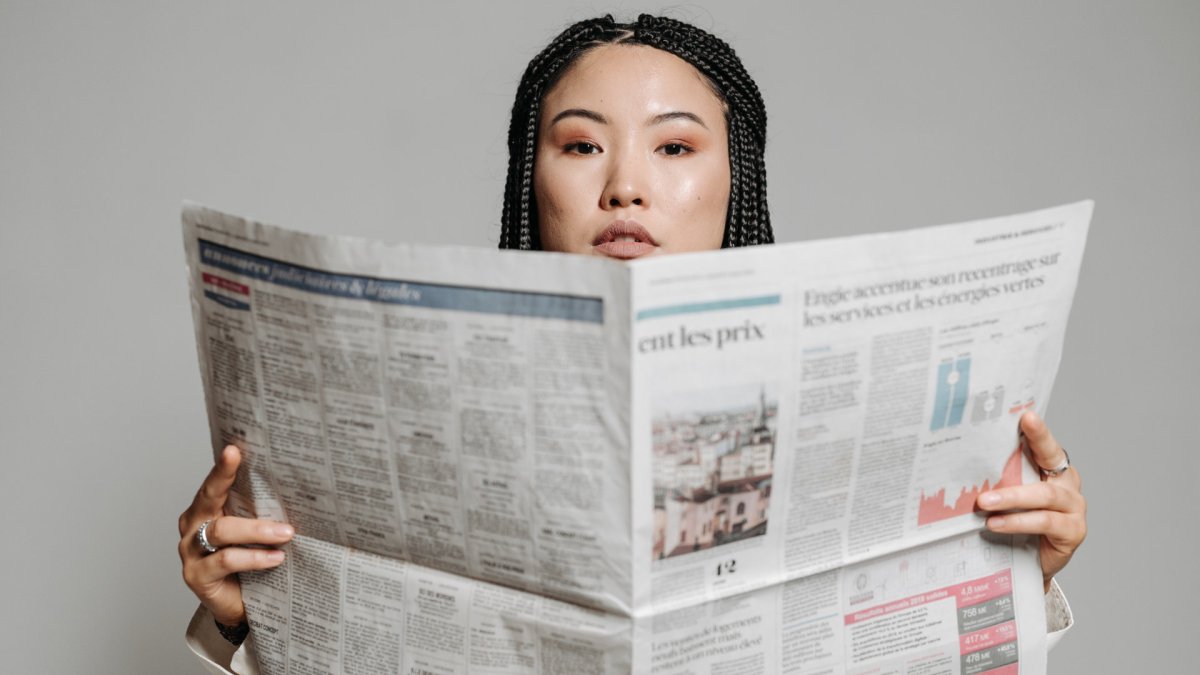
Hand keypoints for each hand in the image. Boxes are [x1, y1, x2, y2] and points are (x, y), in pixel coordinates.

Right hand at [178, 445, 293, 625]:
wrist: (239, 607)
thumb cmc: (248, 563)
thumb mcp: (254, 533)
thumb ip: (259, 512)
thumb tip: (294, 489)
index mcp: (204, 510)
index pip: (213, 484)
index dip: (222, 468)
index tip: (234, 450)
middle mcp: (192, 526)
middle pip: (210, 500)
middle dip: (236, 489)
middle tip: (273, 484)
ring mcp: (191, 552)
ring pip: (222, 530)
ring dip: (257, 530)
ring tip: (286, 533)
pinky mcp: (196, 576)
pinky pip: (226, 560)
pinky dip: (254, 557)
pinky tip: (276, 557)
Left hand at [977, 412, 1086, 591]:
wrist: (1031, 563)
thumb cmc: (1017, 522)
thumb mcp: (1007, 496)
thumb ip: (999, 478)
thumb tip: (961, 462)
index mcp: (1053, 467)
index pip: (1045, 444)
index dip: (1038, 431)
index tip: (1026, 415)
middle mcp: (1068, 482)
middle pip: (1049, 462)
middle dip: (1020, 456)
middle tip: (990, 456)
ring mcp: (1074, 507)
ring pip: (1044, 495)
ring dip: (1011, 498)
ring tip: (984, 503)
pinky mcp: (1074, 531)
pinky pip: (1046, 522)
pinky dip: (1018, 522)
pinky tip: (996, 524)